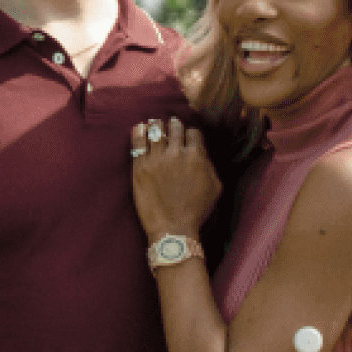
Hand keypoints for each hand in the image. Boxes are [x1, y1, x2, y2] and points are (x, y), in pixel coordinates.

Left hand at [130, 116, 217, 241]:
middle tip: (170, 125)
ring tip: (153, 124)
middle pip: (174, 128)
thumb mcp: (214, 187)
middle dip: (173, 125)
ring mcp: (156, 158)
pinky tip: (138, 128)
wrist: (173, 228)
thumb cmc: (196, 211)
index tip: (186, 136)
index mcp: (196, 156)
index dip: (190, 133)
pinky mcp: (140, 166)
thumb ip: (209, 165)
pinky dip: (138, 132)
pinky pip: (137, 142)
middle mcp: (177, 153)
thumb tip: (202, 153)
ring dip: (155, 125)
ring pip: (155, 130)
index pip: (193, 132)